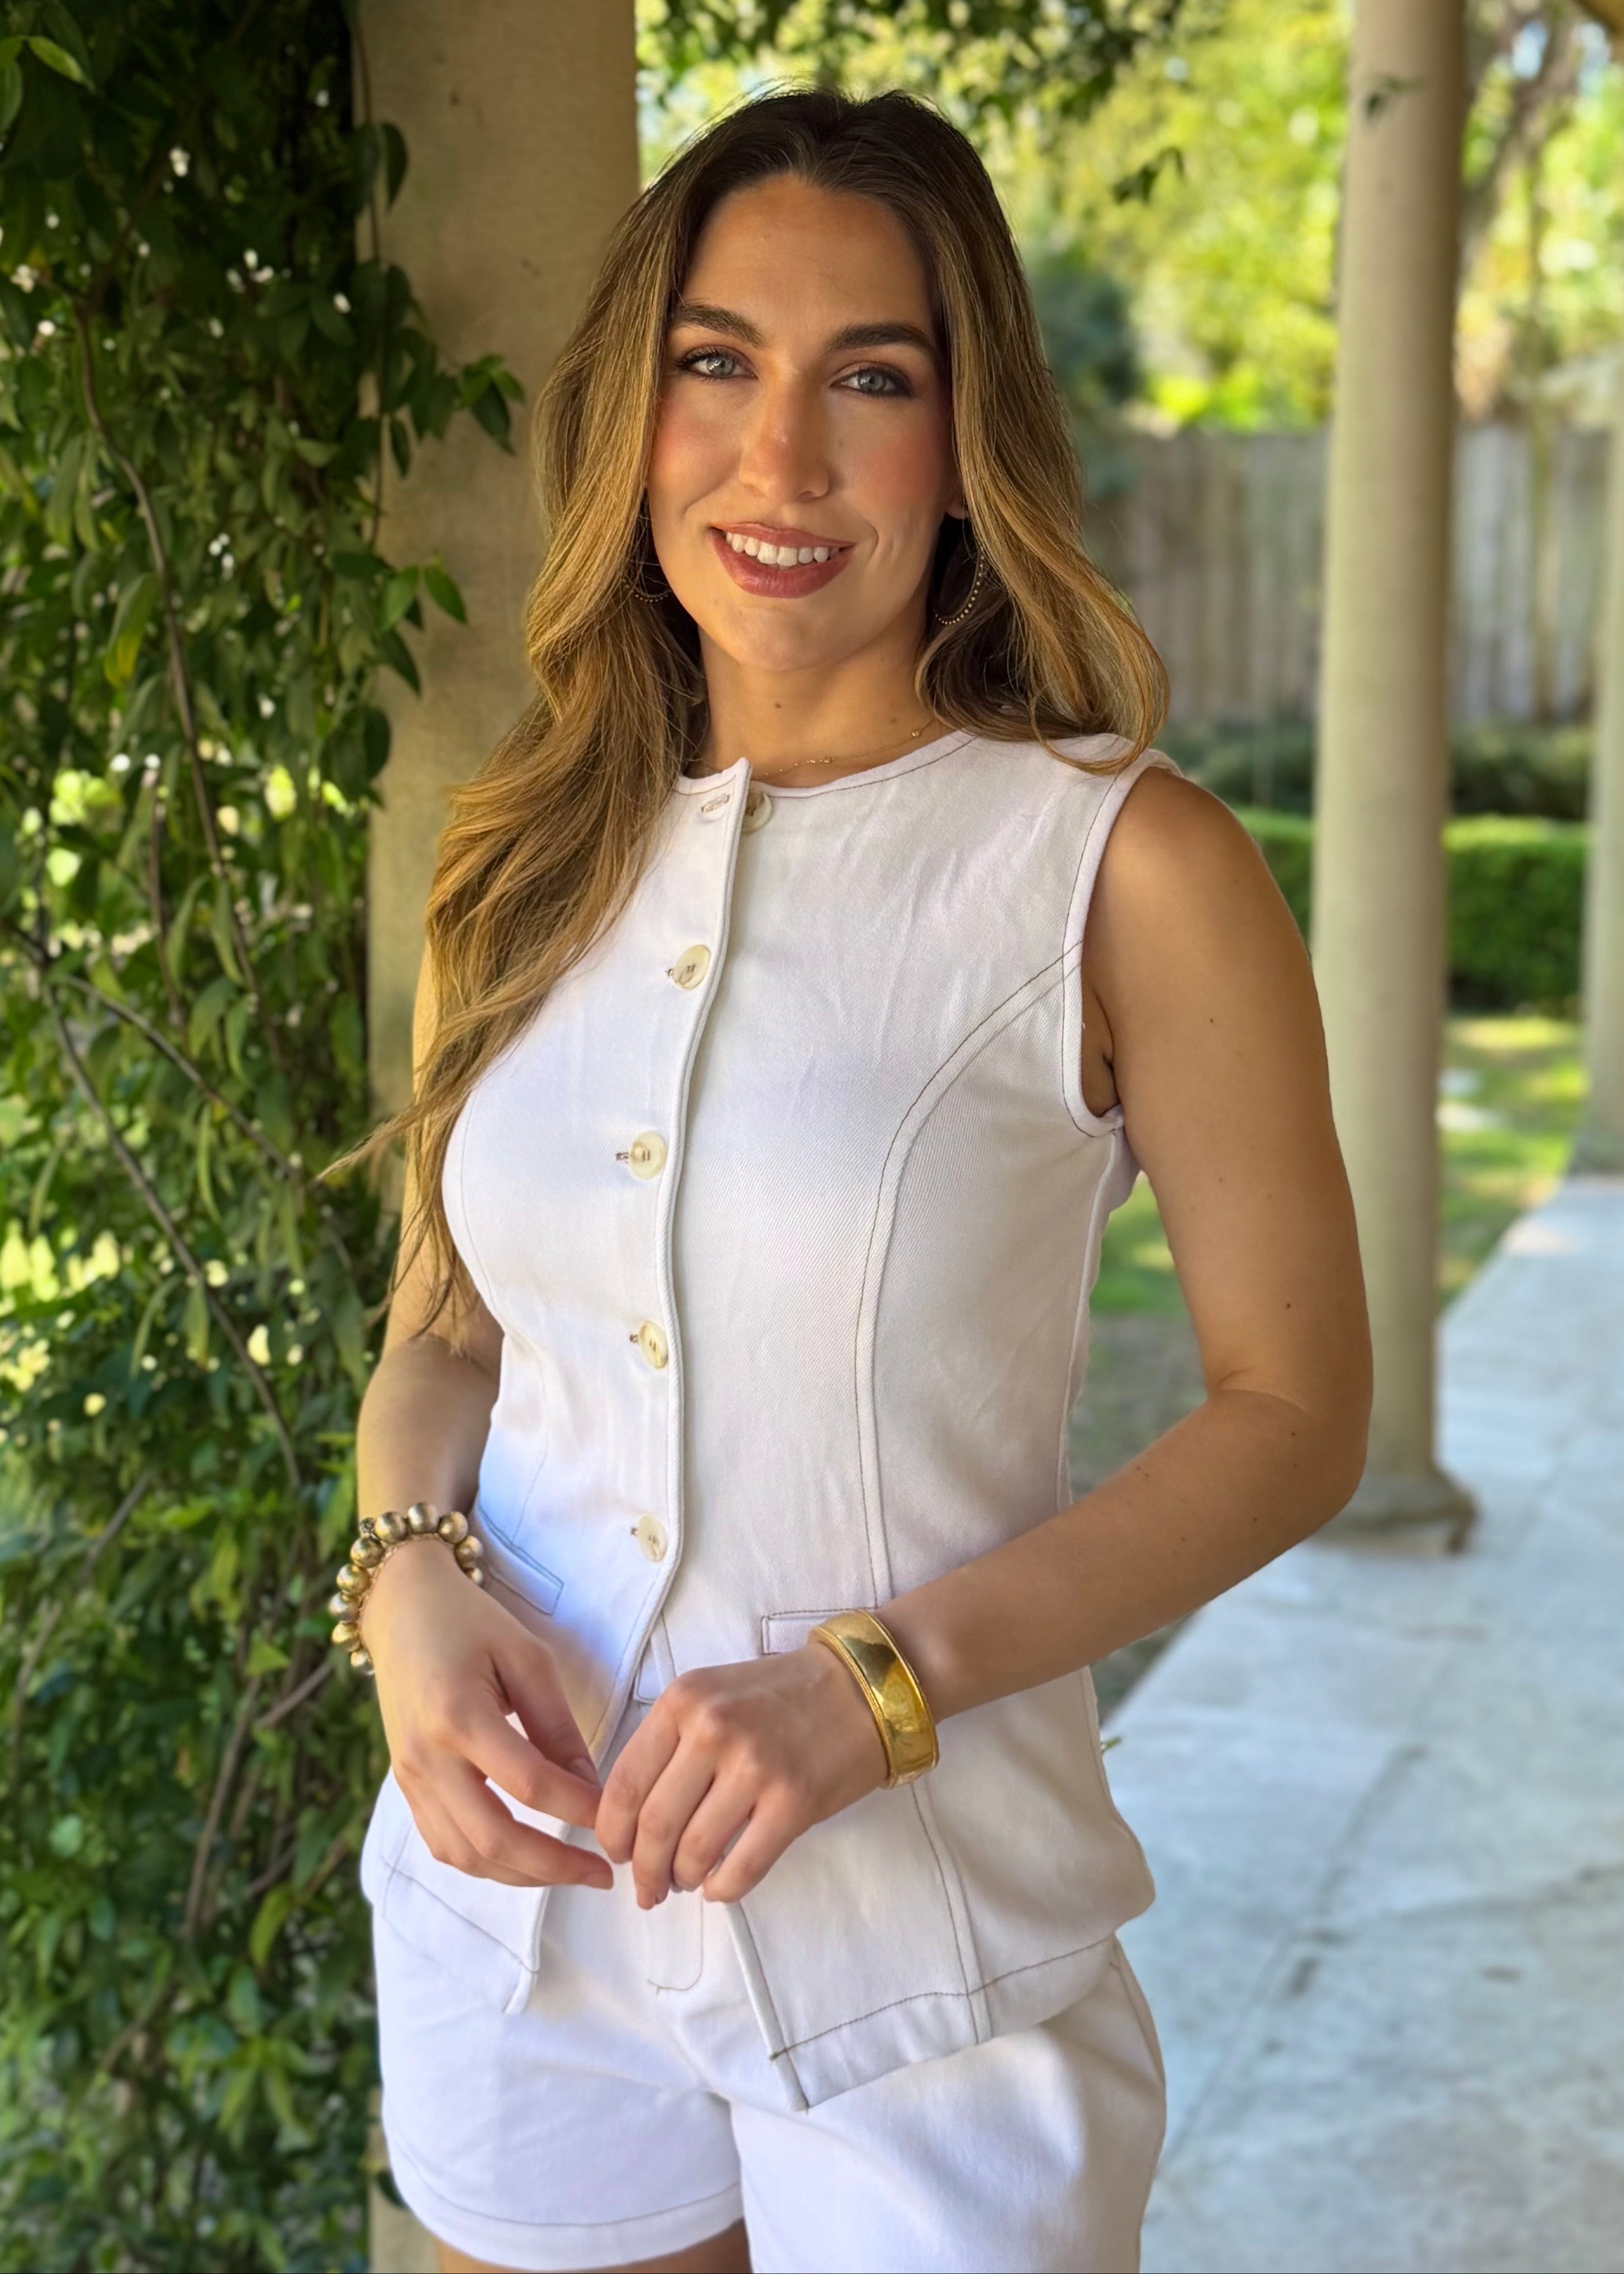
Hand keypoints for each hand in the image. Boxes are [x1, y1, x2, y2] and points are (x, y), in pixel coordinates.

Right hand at [365, 1536, 611, 1890]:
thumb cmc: (471, 1623)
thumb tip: (591, 1787)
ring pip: (465, 1854)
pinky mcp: (406, 1786)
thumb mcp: (526, 1656)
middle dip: (553, 1866)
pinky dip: (487, 1862)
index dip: (578, 1809)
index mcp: (458, 1714)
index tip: (618, 1822)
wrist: (401, 1609)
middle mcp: (426, 1756)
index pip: (529, 1784)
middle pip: (491, 1838)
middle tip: (604, 1874)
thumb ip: (556, 1724)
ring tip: (570, 1872)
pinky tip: (525, 1859)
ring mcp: (410, 1777)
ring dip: (521, 1875)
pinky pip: (444, 1844)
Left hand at [595, 1644, 888, 1907]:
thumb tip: (633, 1818)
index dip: (613, 1831)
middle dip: (644, 1869)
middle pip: (655, 1825)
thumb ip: (670, 1744)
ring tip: (685, 1882)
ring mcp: (755, 1767)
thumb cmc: (779, 1696)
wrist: (859, 1687)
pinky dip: (723, 1889)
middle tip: (647, 1888)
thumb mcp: (711, 1696)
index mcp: (682, 1702)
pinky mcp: (793, 1801)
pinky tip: (719, 1887)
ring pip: (694, 1851)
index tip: (617, 1853)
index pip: (626, 1783)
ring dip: (682, 1879)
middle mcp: (712, 1731)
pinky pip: (743, 1866)